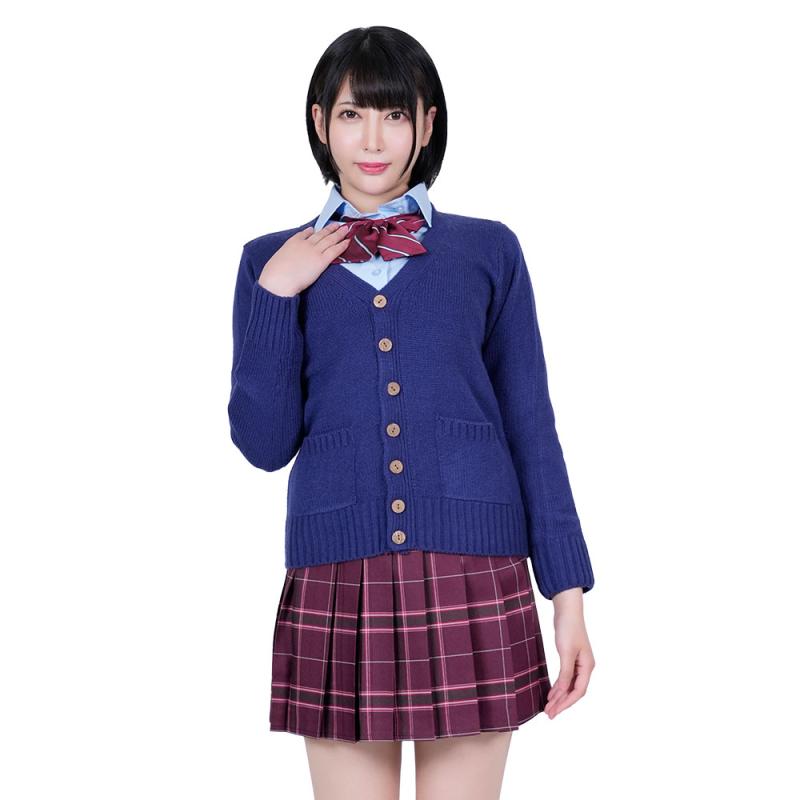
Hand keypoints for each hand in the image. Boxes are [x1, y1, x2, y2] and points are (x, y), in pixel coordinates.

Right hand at [258, 221, 350, 296]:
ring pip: (330, 239)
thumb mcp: (279, 257)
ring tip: (345, 229)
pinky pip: (334, 251)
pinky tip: (348, 241)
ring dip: (339, 233)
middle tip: (337, 224)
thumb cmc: (275, 273)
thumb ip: (286, 252)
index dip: (313, 231)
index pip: (305, 234)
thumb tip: (287, 254)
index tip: (317, 229)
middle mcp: (305, 244)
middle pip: (320, 234)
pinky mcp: (321, 261)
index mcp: (293, 242)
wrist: (279, 279)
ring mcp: (314, 251)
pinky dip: (342, 245)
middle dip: (330, 229)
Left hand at [544, 587, 594, 718]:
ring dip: (559, 697)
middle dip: (562, 703)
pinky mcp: (570, 658)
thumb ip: (565, 673)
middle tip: (548, 714)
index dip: (566, 703)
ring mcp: (578, 663)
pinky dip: (558, 686)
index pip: (578, 691)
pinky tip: (551, 693)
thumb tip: (563, 692)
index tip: (554, 711)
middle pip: (574, 691)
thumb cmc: (568, 629)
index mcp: (588, 666)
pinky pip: (566, 678)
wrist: (567, 610)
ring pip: (569, 686)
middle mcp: (585, 667)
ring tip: (548, 707)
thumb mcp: (566, 652)